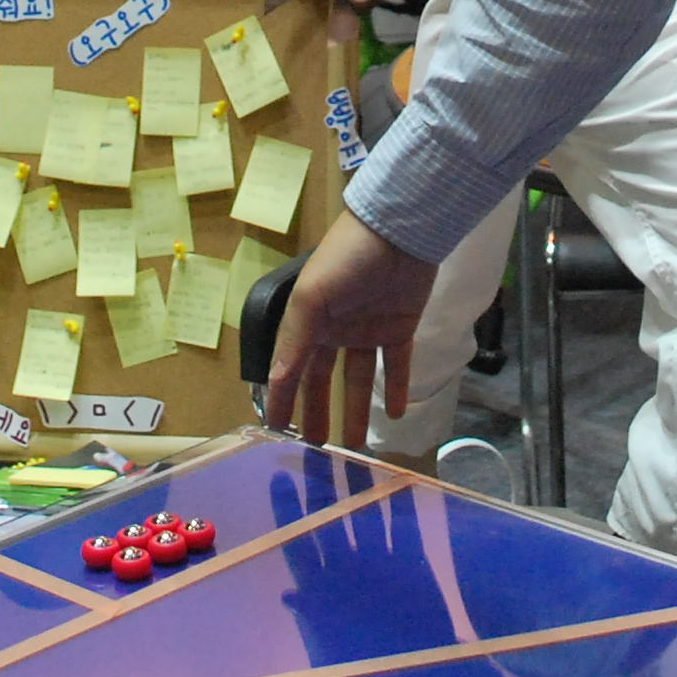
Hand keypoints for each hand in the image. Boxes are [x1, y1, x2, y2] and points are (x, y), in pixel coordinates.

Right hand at [261, 207, 435, 448]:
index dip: (282, 397)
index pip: (290, 367)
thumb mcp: (312, 296)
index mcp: (307, 319)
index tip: (276, 430)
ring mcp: (367, 329)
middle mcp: (334, 327)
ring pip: (357, 378)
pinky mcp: (399, 327)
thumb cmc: (347, 257)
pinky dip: (396, 388)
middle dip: (317, 410)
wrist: (400, 229)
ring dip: (354, 409)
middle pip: (321, 378)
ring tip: (356, 444)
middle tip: (316, 447)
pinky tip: (395, 414)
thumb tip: (277, 381)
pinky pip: (396, 365)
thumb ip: (295, 339)